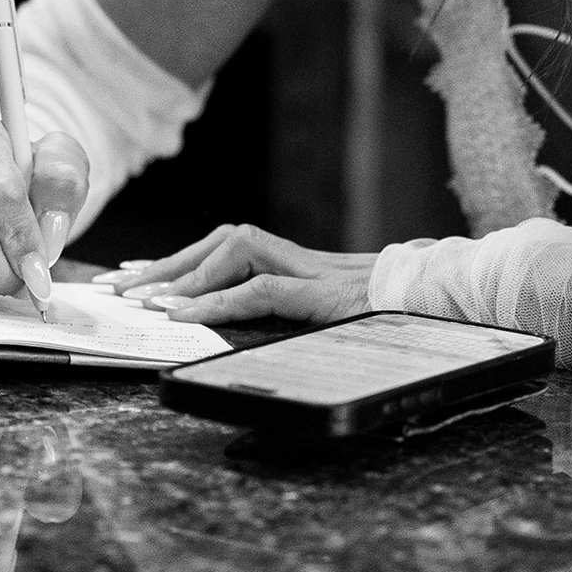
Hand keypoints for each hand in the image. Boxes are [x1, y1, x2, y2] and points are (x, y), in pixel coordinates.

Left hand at [94, 222, 375, 325]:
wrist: (450, 302)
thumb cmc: (397, 315)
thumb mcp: (337, 318)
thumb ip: (298, 314)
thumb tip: (256, 328)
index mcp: (299, 264)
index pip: (227, 249)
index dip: (178, 261)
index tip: (134, 275)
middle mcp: (298, 257)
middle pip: (219, 243)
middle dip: (166, 264)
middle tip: (121, 288)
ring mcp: (311, 270)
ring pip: (233, 253)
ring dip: (185, 275)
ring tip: (147, 301)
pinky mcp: (324, 293)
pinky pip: (261, 290)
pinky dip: (218, 301)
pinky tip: (186, 316)